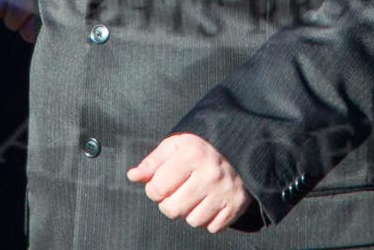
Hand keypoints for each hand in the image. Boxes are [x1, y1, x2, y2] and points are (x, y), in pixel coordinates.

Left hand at [128, 133, 253, 231]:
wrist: (239, 149)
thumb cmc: (200, 149)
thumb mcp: (175, 146)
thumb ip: (152, 162)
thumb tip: (133, 176)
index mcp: (192, 154)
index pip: (157, 188)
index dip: (154, 189)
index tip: (161, 183)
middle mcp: (210, 173)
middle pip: (173, 210)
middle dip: (169, 203)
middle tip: (177, 191)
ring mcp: (225, 191)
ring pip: (193, 221)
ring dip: (189, 212)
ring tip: (195, 195)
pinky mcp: (237, 204)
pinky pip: (212, 227)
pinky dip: (208, 219)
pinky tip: (209, 202)